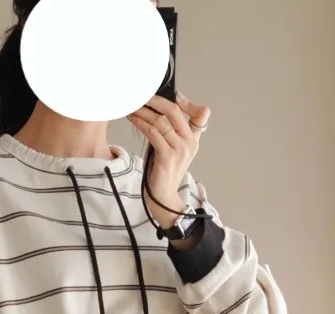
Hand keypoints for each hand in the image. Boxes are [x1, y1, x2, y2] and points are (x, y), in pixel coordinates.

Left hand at [127, 92, 210, 227]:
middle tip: (141, 95)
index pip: (202, 114)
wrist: (163, 197)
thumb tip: (157, 109)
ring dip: (143, 111)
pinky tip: (133, 119)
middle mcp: (189, 142)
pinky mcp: (167, 157)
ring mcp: (179, 150)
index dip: (188, 102)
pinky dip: (141, 123)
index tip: (173, 95)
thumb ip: (171, 131)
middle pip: (175, 111)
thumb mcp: (172, 148)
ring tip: (132, 107)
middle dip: (156, 100)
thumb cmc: (164, 172)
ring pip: (161, 121)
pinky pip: (153, 133)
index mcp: (193, 139)